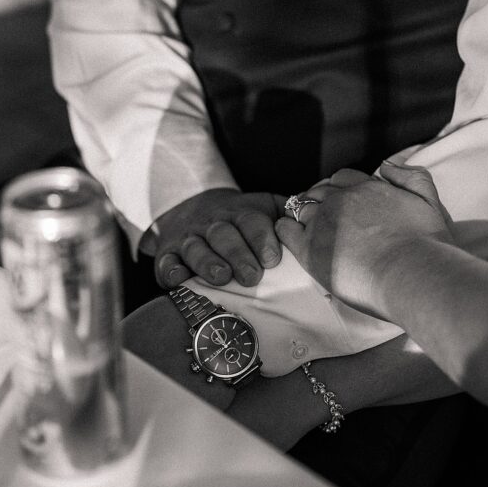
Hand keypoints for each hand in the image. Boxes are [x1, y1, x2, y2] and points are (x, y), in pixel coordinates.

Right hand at [152, 188, 286, 289]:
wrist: (195, 207)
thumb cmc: (243, 219)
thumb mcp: (267, 208)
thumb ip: (291, 213)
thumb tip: (321, 214)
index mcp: (241, 214)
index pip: (253, 221)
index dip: (262, 238)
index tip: (273, 258)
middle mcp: (215, 224)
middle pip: (225, 235)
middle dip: (238, 255)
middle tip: (252, 276)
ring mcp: (190, 239)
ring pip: (197, 247)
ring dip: (208, 262)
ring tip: (221, 277)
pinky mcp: (169, 254)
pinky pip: (166, 262)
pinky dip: (170, 270)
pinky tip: (178, 279)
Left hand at [276, 163, 452, 319]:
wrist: (412, 273)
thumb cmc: (426, 246)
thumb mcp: (430, 202)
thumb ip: (413, 177)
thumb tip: (387, 165)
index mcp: (368, 188)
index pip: (344, 178)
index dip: (341, 188)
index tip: (343, 201)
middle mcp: (342, 199)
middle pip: (321, 190)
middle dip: (320, 199)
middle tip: (322, 216)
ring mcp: (323, 221)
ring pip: (302, 207)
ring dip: (302, 213)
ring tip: (304, 227)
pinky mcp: (310, 247)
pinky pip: (286, 230)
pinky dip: (285, 228)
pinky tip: (289, 234)